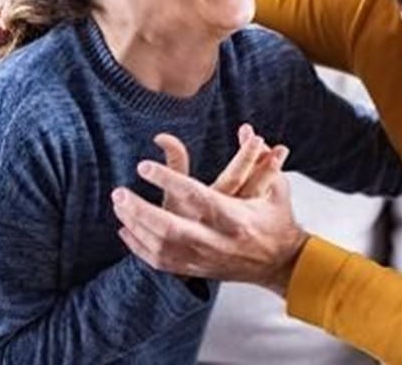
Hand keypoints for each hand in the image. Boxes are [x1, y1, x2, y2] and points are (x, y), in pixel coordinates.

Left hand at [111, 132, 306, 295]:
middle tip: (119, 192)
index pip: (196, 195)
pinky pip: (160, 262)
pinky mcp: (197, 269)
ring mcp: (205, 258)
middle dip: (140, 211)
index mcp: (235, 217)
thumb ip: (264, 160)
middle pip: (170, 228)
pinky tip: (126, 230)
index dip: (168, 179)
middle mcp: (217, 240)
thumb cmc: (277, 222)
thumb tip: (250, 132)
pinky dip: (139, 246)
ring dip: (135, 226)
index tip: (144, 166)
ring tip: (119, 205)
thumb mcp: (276, 189)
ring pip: (160, 247)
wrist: (281, 265)